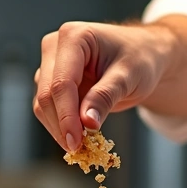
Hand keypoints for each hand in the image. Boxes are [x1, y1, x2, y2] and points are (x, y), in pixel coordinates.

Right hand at [33, 21, 177, 151]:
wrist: (143, 55)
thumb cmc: (140, 58)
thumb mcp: (130, 76)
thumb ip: (106, 96)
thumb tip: (87, 123)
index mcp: (73, 37)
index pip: (62, 83)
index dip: (66, 116)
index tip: (76, 143)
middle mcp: (55, 47)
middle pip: (47, 95)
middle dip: (61, 125)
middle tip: (79, 150)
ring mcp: (50, 64)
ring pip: (43, 104)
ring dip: (59, 128)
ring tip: (83, 145)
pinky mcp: (51, 81)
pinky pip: (49, 109)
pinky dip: (61, 125)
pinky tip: (79, 136)